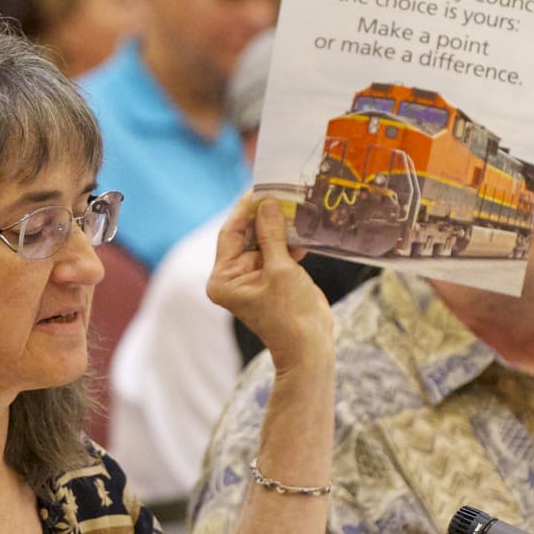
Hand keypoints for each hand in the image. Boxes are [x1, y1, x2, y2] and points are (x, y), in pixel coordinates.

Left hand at [207, 197, 331, 373]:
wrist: (310, 346)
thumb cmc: (290, 313)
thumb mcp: (281, 269)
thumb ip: (272, 235)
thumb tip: (266, 204)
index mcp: (223, 278)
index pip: (231, 233)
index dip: (246, 209)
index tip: (260, 187)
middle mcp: (233, 276)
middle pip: (247, 235)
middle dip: (265, 215)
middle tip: (281, 190)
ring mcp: (253, 277)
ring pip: (264, 241)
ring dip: (280, 226)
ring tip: (296, 205)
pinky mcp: (272, 278)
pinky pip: (277, 251)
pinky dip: (289, 241)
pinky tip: (304, 229)